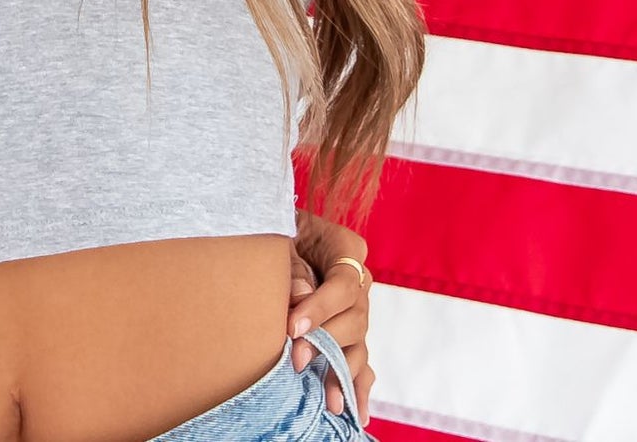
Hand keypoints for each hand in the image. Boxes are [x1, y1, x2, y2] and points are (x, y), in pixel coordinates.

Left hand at [289, 214, 374, 422]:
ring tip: (332, 401)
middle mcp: (359, 281)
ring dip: (343, 372)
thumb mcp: (280, 237)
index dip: (320, 309)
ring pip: (359, 343)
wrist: (275, 226)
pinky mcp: (349, 330)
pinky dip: (357, 384)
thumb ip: (292, 268)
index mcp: (347, 249)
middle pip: (354, 318)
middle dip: (326, 342)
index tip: (293, 328)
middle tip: (297, 359)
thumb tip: (301, 299)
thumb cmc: (276, 229)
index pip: (342, 285)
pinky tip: (357, 410)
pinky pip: (360, 358)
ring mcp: (357, 308)